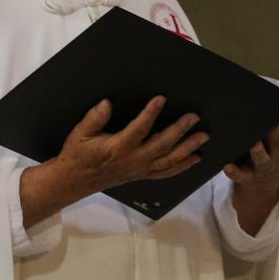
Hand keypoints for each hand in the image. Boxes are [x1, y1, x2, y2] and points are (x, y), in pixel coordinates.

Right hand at [20, 96, 208, 226]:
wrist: (76, 180)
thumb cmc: (78, 154)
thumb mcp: (80, 134)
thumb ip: (94, 118)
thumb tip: (107, 103)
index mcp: (119, 147)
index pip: (139, 128)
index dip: (151, 113)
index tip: (161, 99)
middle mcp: (134, 159)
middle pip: (162, 144)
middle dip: (180, 130)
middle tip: (194, 116)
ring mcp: (141, 169)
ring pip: (169, 159)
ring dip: (188, 147)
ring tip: (203, 136)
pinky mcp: (143, 175)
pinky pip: (167, 172)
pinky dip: (182, 166)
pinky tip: (195, 158)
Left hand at [226, 94, 278, 234]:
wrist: (269, 182)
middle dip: (275, 133)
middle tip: (270, 121)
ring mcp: (263, 165)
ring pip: (262, 158)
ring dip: (258, 152)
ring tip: (254, 144)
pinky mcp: (248, 175)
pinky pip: (241, 175)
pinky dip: (234, 171)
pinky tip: (227, 165)